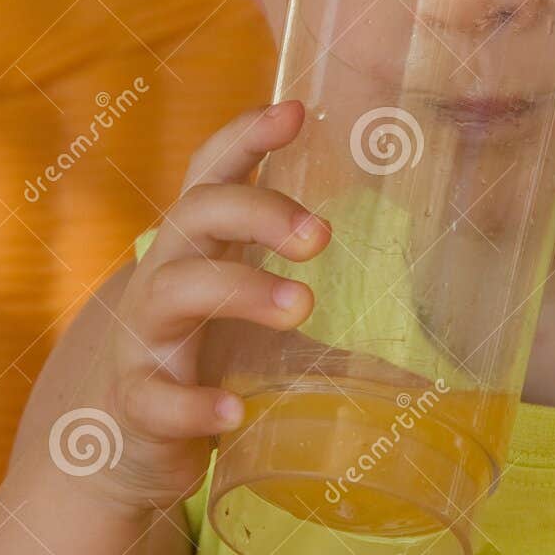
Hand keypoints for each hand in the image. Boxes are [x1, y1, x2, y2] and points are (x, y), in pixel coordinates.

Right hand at [63, 99, 328, 516]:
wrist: (125, 444)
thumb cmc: (209, 357)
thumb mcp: (255, 316)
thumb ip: (322, 312)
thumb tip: (429, 342)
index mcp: (200, 244)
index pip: (213, 172)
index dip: (246, 135)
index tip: (296, 111)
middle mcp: (166, 274)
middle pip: (197, 214)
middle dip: (259, 211)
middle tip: (322, 235)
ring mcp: (144, 337)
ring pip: (176, 290)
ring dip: (241, 290)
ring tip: (301, 306)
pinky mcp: (136, 402)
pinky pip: (154, 396)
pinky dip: (192, 402)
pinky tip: (231, 411)